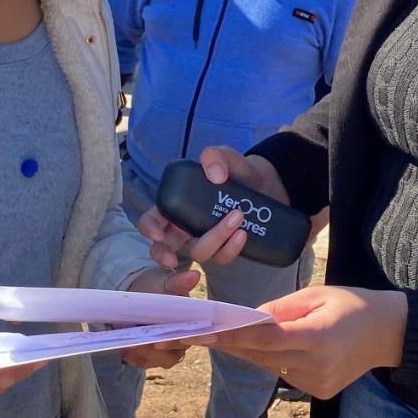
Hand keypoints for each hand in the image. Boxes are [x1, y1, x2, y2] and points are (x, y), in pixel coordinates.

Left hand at [116, 266, 201, 368]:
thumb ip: (178, 282)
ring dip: (141, 355)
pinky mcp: (152, 357)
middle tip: (135, 343)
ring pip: (157, 361)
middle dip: (152, 351)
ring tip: (126, 345)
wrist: (140, 295)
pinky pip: (143, 362)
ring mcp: (167, 352)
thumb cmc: (157, 288)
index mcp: (192, 325)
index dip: (174, 342)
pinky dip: (133, 357)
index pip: (188, 339)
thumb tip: (195, 274)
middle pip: (172, 355)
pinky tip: (123, 348)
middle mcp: (183, 342)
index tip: (157, 341)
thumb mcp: (165, 284)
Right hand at [135, 146, 290, 268]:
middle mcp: (187, 226)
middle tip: (172, 260)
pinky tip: (243, 234)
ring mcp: (207, 239)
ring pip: (199, 252)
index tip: (158, 235)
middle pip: (165, 247)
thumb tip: (215, 176)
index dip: (149, 228)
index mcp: (178, 205)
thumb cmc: (238, 171)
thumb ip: (216, 156)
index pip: (153, 219)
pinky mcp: (226, 248)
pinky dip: (231, 248)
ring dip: (214, 238)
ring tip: (236, 217)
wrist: (268, 185)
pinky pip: (222, 257)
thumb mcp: (226, 157)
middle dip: (163, 256)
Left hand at [209, 286, 407, 399]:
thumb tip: (248, 318)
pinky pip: (284, 374)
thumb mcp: (317, 294)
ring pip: (270, 366)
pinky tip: (269, 347)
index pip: (265, 338)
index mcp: (317, 337)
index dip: (233, 336)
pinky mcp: (320, 392)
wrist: (389, 333)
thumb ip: (281, 308)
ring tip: (224, 336)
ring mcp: (318, 383)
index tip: (205, 333)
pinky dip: (273, 360)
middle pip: (261, 355)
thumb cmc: (353, 304)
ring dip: (249, 351)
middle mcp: (316, 365)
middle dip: (230, 344)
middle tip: (198, 334)